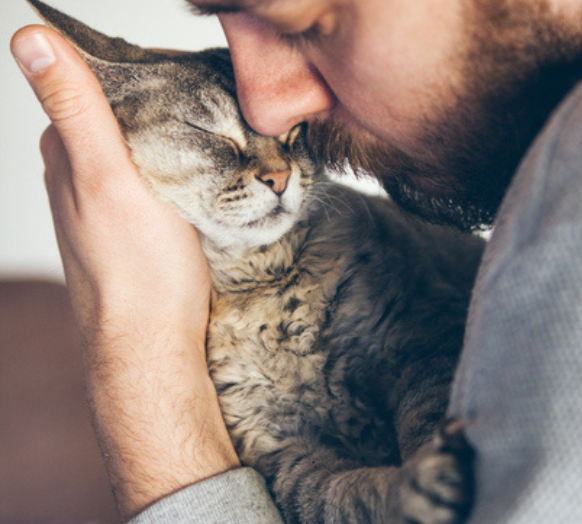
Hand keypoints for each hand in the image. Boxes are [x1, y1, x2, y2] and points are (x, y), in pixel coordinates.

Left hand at [11, 26, 238, 518]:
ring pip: (142, 145)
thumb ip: (76, 108)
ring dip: (178, 133)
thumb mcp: (108, 178)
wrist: (151, 346)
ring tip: (221, 134)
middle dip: (171, 99)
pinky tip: (204, 174)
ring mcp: (107, 201)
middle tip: (222, 105)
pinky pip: (155, 176)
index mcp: (67, 153)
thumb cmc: (137, 269)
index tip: (201, 74)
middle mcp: (79, 173)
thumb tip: (27, 38)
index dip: (152, 69)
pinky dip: (180, 165)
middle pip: (126, 112)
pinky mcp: (132, 224)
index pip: (104, 82)